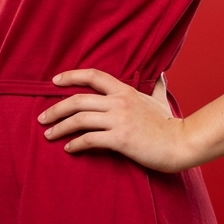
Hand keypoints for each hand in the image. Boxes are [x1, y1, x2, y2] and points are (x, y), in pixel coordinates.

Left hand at [38, 69, 193, 172]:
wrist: (181, 143)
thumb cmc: (170, 124)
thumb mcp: (162, 100)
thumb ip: (158, 87)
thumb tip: (162, 75)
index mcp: (125, 91)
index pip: (93, 76)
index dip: (71, 76)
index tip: (54, 81)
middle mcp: (119, 102)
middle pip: (78, 100)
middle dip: (56, 109)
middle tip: (42, 118)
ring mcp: (119, 120)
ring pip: (79, 119)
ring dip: (60, 127)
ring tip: (48, 134)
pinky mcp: (120, 139)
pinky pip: (89, 139)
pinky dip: (75, 144)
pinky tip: (68, 149)